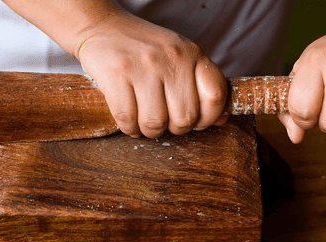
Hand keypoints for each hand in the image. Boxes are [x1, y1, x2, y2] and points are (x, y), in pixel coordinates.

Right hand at [75, 10, 227, 137]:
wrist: (103, 27)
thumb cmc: (145, 50)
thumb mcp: (179, 59)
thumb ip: (200, 87)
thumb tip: (222, 120)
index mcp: (192, 53)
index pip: (215, 95)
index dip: (208, 118)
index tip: (195, 121)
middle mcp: (171, 58)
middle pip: (184, 118)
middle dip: (173, 128)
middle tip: (164, 120)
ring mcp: (144, 66)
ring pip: (155, 123)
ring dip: (149, 131)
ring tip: (144, 121)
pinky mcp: (117, 75)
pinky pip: (128, 120)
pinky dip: (129, 128)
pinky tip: (129, 119)